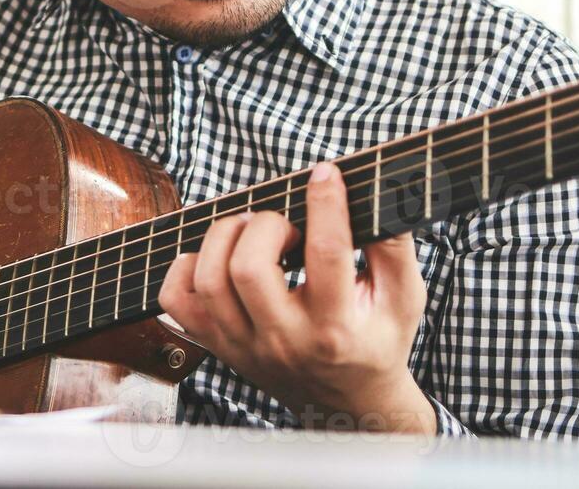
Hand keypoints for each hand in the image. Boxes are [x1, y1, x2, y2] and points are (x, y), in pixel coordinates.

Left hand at [157, 162, 434, 433]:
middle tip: (285, 224)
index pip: (325, 254)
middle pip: (249, 268)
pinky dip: (186, 266)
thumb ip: (394, 248)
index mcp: (336, 328)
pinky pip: (176, 301)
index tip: (325, 174)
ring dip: (225, 237)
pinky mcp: (217, 344)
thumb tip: (377, 193)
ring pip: (210, 280)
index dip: (325, 204)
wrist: (348, 404)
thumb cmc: (376, 339)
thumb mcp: (402, 298)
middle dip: (266, 225)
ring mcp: (243, 345)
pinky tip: (217, 257)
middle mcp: (285, 341)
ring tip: (252, 231)